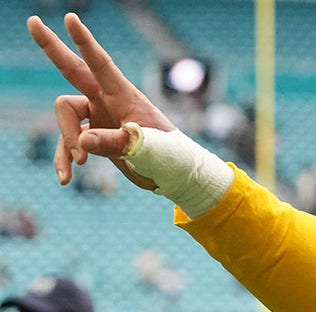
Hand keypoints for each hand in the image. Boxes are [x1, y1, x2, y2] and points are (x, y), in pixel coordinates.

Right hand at [27, 13, 175, 189]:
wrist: (174, 176)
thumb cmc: (171, 159)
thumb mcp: (149, 152)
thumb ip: (117, 143)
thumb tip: (82, 142)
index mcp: (125, 96)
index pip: (101, 64)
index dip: (85, 42)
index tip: (71, 19)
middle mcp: (107, 101)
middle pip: (72, 70)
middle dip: (52, 47)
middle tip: (33, 21)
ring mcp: (98, 118)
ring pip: (66, 118)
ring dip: (67, 141)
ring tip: (80, 164)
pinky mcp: (94, 137)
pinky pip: (69, 143)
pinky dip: (65, 159)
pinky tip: (66, 179)